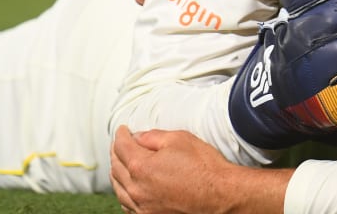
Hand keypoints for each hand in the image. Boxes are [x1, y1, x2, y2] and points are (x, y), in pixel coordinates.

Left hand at [110, 126, 288, 213]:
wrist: (220, 195)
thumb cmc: (204, 167)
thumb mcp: (180, 139)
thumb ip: (153, 136)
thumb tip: (138, 137)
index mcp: (141, 166)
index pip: (121, 147)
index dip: (121, 135)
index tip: (122, 130)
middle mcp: (137, 189)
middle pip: (116, 167)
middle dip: (116, 152)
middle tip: (119, 144)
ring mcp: (142, 206)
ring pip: (118, 188)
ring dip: (117, 173)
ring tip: (121, 164)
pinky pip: (127, 205)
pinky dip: (124, 193)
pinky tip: (128, 188)